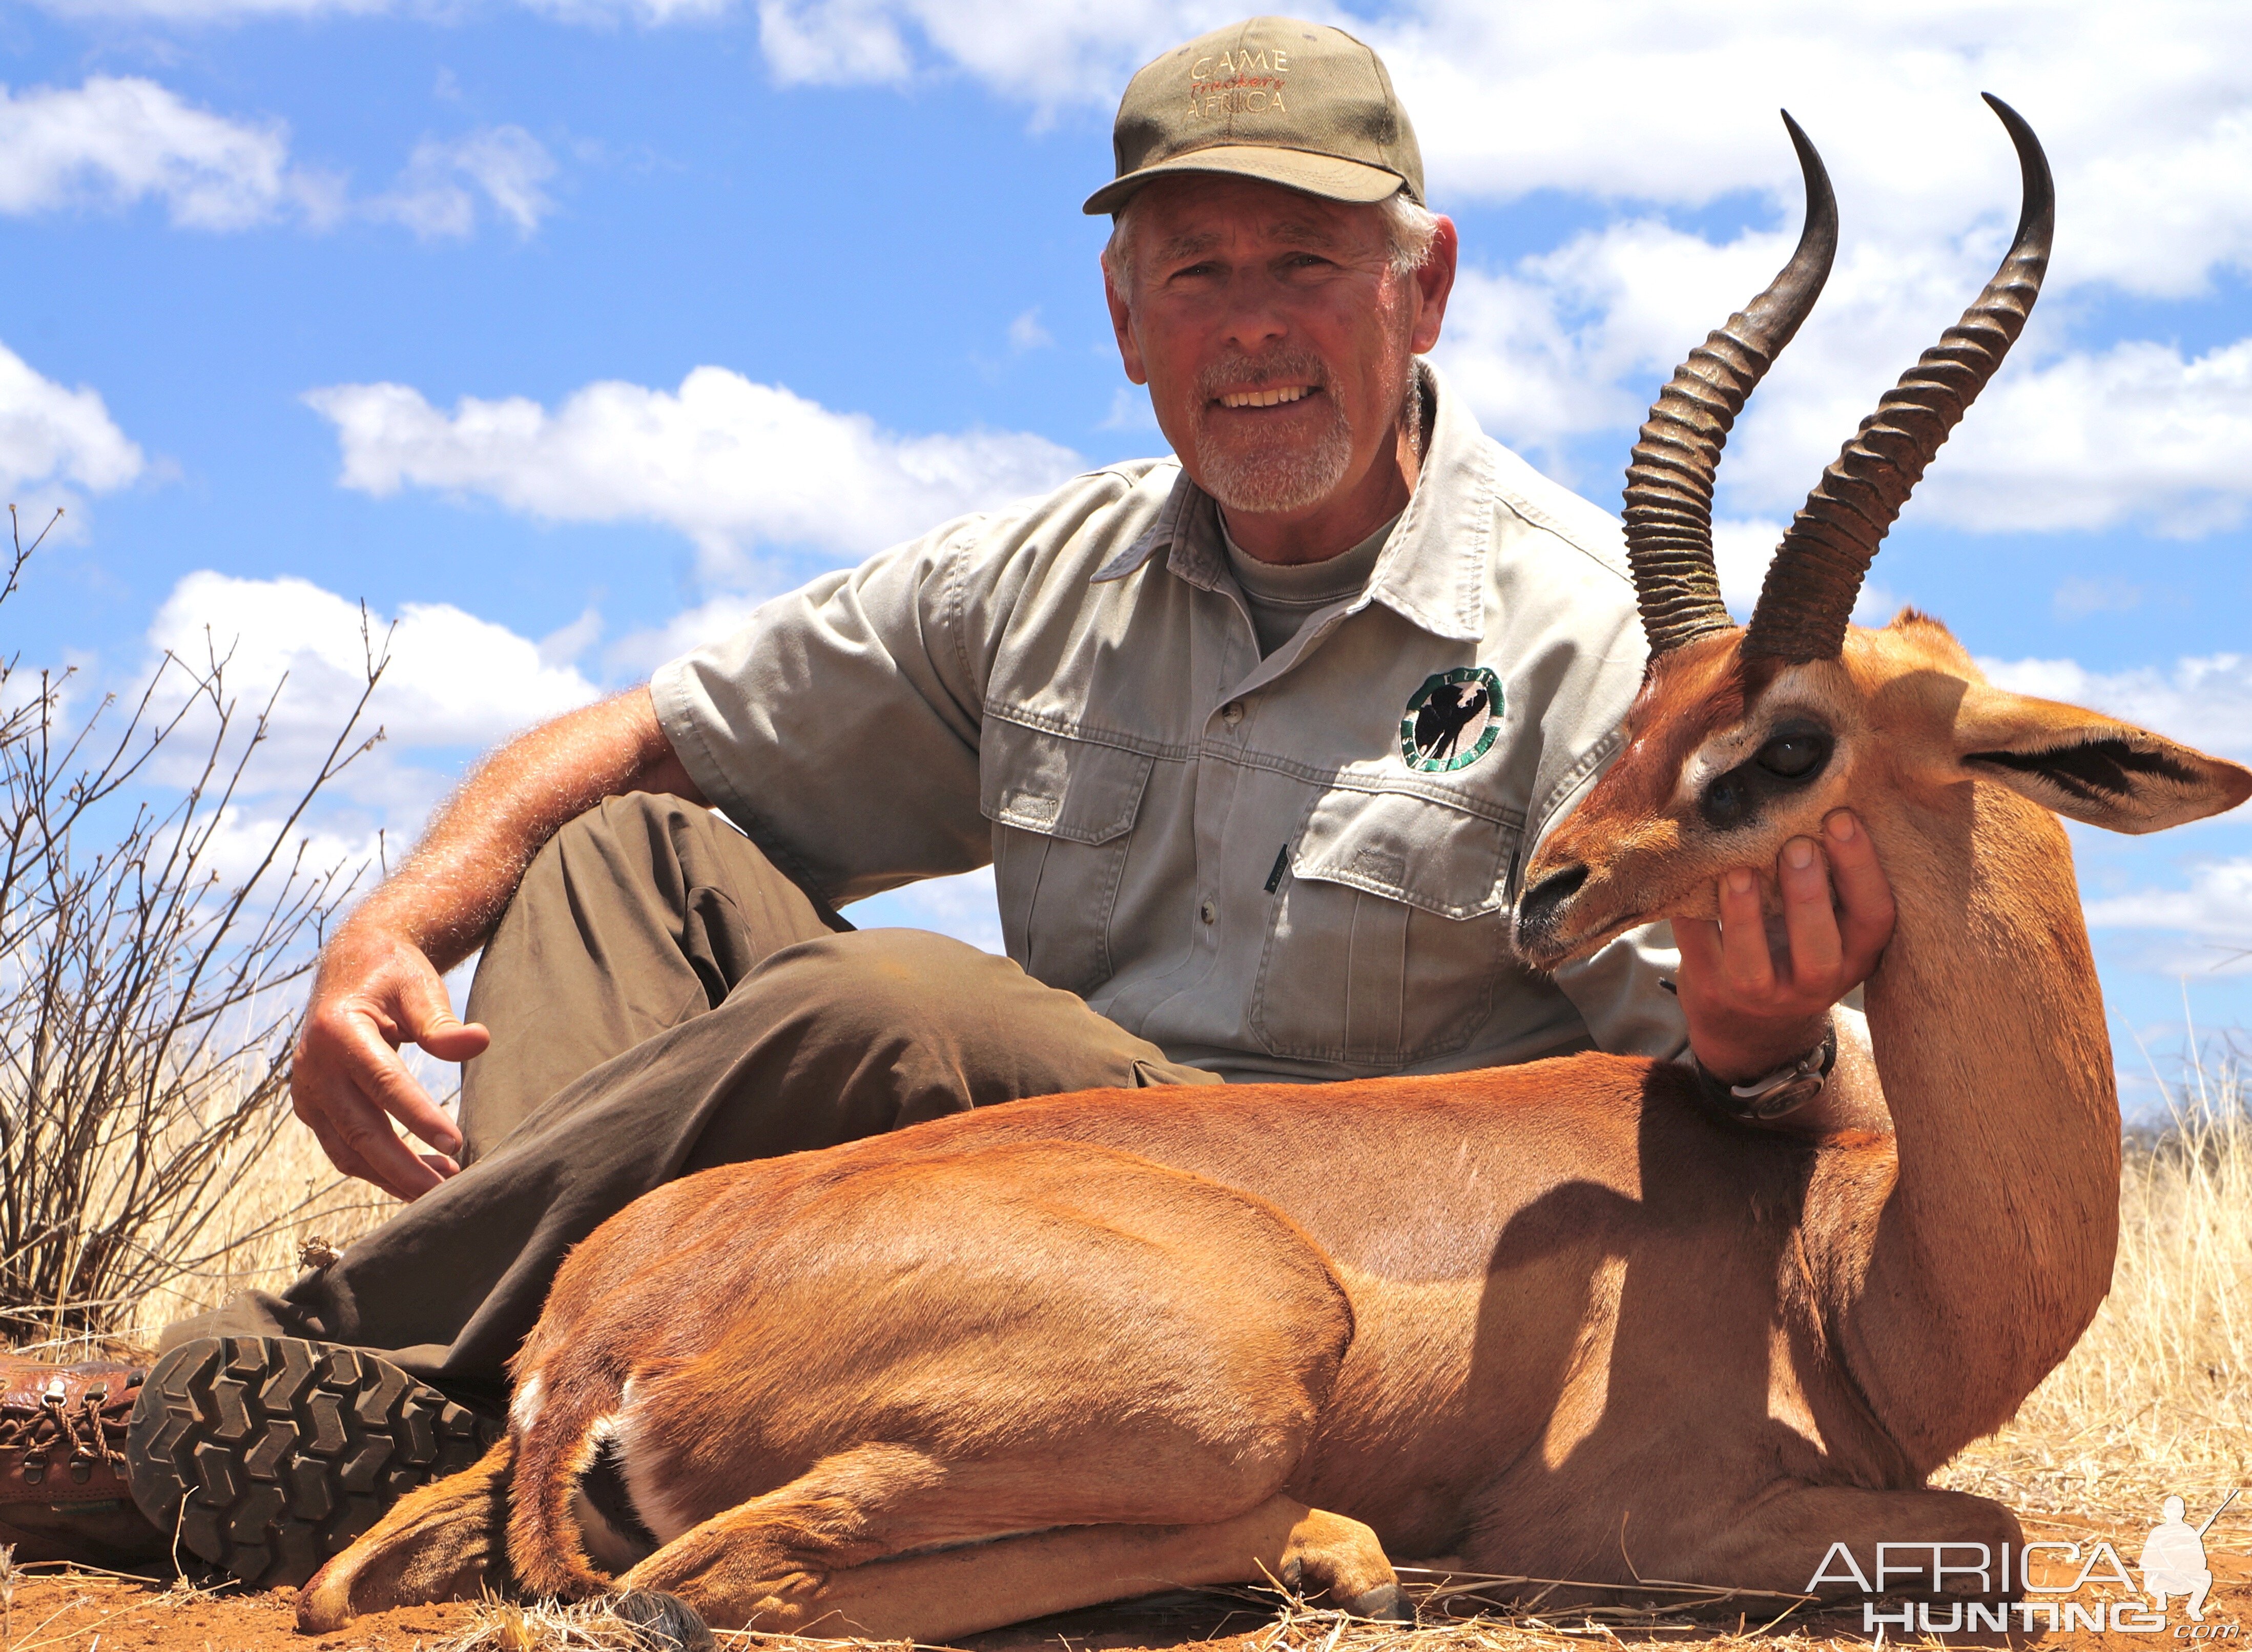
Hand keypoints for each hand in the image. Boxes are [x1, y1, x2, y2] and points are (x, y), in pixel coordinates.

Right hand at [289, 924, 488, 1199]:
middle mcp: (314, 1067)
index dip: (419, 1117)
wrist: (350, 968)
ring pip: (348, 1152)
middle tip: (448, 1192)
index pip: (383, 1084)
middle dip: (404, 1168)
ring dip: (393, 1176)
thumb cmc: (391, 975)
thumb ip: (443, 1022)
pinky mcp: (312, 1109)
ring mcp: (307, 1092)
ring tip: (443, 1185)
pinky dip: (378, 1168)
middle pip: (361, 1130)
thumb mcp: (419, 987)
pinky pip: (343, 1150)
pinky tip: (421, 1172)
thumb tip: (479, 1042)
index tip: (456, 1143)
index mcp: (338, 1031)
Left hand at [1674, 809, 1895, 1082]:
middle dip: (1808, 896)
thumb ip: (1831, 879)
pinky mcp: (1710, 991)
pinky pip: (1698, 951)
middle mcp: (1814, 983)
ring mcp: (1759, 994)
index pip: (1874, 918)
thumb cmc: (1796, 948)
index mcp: (1855, 957)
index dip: (1862, 870)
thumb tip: (1813, 789)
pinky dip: (1690, 914)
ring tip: (1737, 871)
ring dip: (1744, 917)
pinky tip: (1687, 876)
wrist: (1750, 1026)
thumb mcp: (1830, 924)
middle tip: (1797, 845)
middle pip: (1818, 950)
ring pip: (1753, 967)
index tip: (1842, 818)